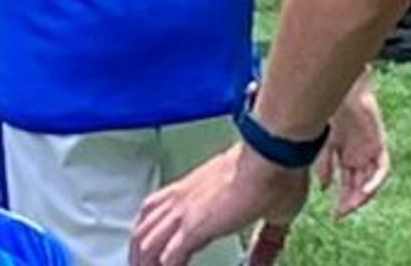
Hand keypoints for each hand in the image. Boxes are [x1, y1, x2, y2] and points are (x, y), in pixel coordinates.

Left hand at [133, 141, 312, 265]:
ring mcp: (184, 212)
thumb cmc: (273, 172)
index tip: (151, 251)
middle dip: (137, 255)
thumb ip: (264, 242)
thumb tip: (262, 262)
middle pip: (142, 229)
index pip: (155, 210)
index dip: (149, 232)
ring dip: (144, 263)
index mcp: (193, 190)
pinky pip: (168, 259)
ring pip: (146, 244)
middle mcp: (182, 199)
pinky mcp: (193, 227)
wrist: (272, 156)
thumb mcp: (270, 213)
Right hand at [323, 84, 393, 218]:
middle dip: (351, 201)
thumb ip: (324, 166)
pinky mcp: (380, 145)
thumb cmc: (331, 114)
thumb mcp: (324, 145)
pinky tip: (366, 189)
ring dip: (364, 194)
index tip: (335, 216)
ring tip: (354, 205)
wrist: (343, 94)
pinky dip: (375, 180)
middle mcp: (360, 158)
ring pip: (371, 180)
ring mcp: (370, 152)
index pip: (346, 186)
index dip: (342, 201)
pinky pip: (382, 168)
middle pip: (359, 186)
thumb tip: (324, 189)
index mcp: (346, 158)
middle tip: (343, 213)